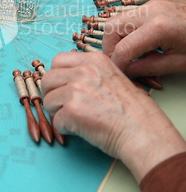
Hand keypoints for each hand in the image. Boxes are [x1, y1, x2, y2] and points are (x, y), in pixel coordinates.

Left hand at [42, 51, 185, 181]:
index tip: (64, 88)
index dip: (58, 77)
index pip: (57, 61)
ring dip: (58, 113)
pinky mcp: (72, 111)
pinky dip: (65, 129)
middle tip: (66, 107)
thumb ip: (89, 73)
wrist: (143, 132)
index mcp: (94, 60)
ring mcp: (76, 89)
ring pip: (47, 101)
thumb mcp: (113, 77)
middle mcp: (83, 71)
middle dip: (53, 95)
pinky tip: (82, 129)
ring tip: (78, 119)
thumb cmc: (132, 110)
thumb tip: (64, 79)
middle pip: (47, 80)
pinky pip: (55, 121)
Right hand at [102, 0, 185, 76]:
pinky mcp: (154, 5)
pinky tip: (139, 47)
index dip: (118, 66)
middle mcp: (150, 10)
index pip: (122, 49)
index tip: (121, 77)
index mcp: (158, 27)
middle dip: (110, 49)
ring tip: (129, 57)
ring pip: (116, 20)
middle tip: (121, 65)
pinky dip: (127, 33)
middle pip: (111, 28)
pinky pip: (129, 18)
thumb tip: (127, 72)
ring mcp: (151, 5)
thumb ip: (148, 68)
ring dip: (117, 40)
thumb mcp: (178, 63)